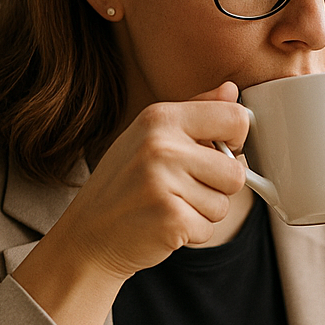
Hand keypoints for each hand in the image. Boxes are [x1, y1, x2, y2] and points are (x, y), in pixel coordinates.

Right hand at [12, 82, 249, 324]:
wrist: (87, 235)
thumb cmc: (124, 184)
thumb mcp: (151, 136)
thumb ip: (196, 111)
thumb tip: (232, 90)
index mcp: (160, 117)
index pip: (235, 118)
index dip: (236, 141)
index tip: (217, 153)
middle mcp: (160, 145)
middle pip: (236, 172)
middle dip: (218, 188)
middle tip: (184, 189)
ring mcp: (162, 182)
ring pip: (223, 204)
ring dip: (203, 212)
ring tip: (169, 206)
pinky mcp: (169, 218)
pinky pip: (209, 228)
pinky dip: (192, 233)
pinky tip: (164, 225)